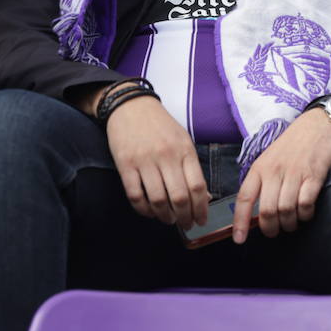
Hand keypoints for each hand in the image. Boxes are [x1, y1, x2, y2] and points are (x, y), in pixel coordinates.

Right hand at [105, 96, 209, 229]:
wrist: (130, 105)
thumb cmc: (160, 125)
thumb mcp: (182, 140)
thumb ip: (192, 167)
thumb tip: (205, 197)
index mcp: (184, 150)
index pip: (198, 187)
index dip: (201, 209)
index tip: (201, 220)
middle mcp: (166, 155)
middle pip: (180, 198)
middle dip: (185, 218)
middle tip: (185, 225)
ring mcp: (145, 160)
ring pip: (158, 200)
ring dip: (165, 217)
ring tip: (168, 219)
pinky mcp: (125, 164)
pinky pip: (135, 195)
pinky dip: (143, 209)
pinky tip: (149, 211)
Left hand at [231, 108, 330, 242]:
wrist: (320, 123)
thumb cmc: (294, 144)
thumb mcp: (270, 158)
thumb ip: (263, 181)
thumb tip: (256, 211)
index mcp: (260, 167)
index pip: (244, 198)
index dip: (240, 222)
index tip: (239, 240)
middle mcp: (274, 170)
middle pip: (267, 210)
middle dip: (271, 228)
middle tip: (276, 232)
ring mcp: (295, 172)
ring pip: (286, 210)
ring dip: (289, 224)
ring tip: (292, 223)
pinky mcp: (314, 174)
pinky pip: (306, 204)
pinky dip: (306, 215)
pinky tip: (307, 213)